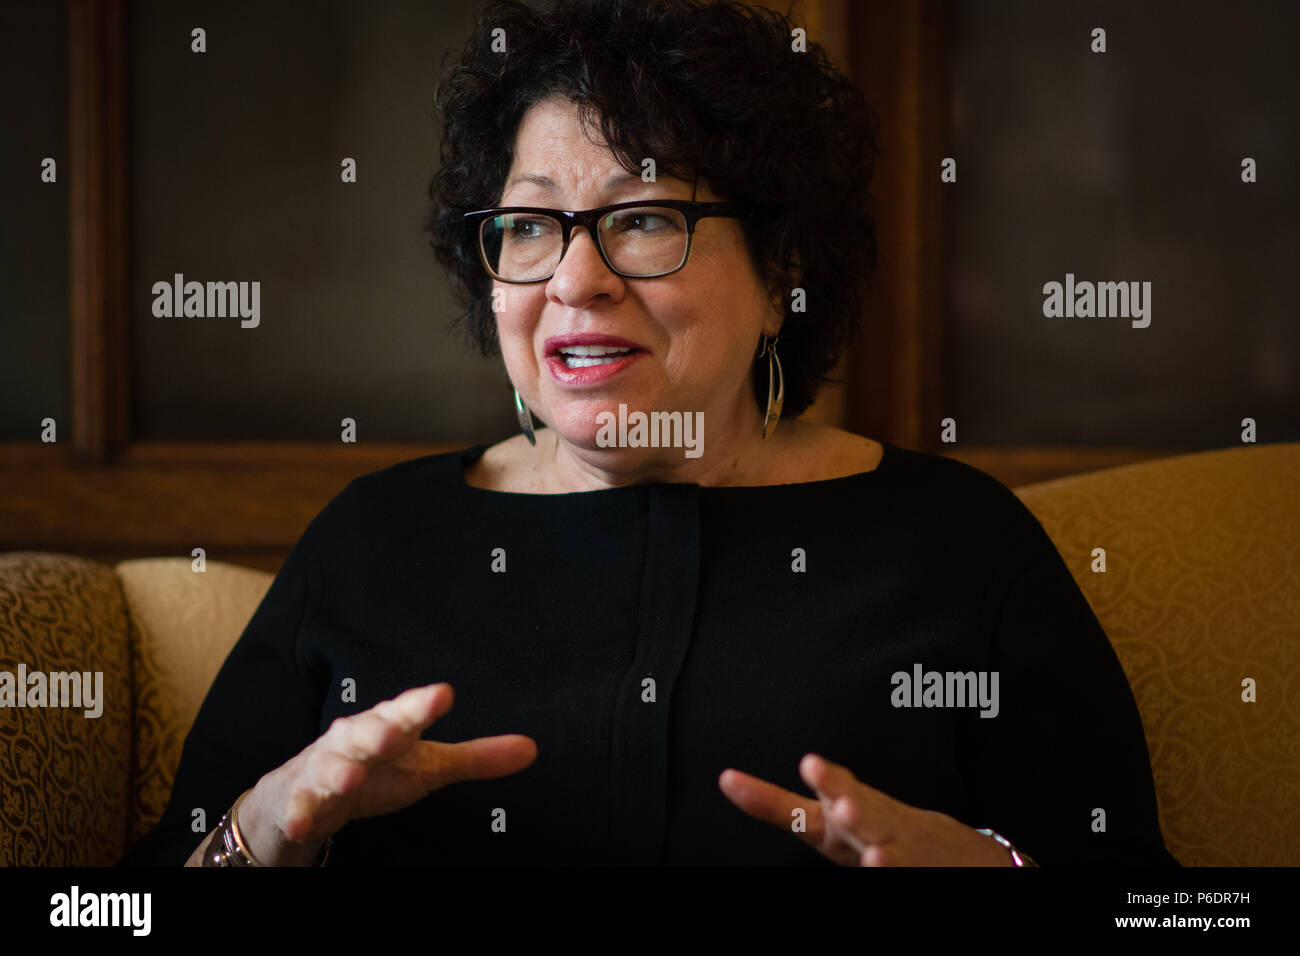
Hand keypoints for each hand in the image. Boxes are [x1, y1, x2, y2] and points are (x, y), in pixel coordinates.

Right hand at [239, 683, 536, 864]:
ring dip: (340, 772)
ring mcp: (324, 769)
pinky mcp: (301, 799)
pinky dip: (301, 814)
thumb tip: (531, 748)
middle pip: (368, 732)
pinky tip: (304, 823)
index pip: (409, 712)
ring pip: (332, 767)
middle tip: (395, 732)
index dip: (424, 704)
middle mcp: (354, 740)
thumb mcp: (428, 764)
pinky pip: (300, 807)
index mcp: (389, 726)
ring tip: (350, 777)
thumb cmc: (376, 769)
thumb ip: (476, 757)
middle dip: (380, 730)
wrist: (305, 791)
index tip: (444, 694)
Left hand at [718, 753, 1011, 865]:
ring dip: (877, 846)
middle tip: (840, 802)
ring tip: (873, 852)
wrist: (958, 853)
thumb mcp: (826, 815)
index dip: (788, 788)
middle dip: (847, 801)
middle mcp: (868, 822)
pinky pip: (903, 871)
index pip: (814, 793)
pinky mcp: (916, 868)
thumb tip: (726, 782)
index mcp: (843, 807)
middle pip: (859, 809)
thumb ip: (779, 805)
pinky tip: (883, 866)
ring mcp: (896, 846)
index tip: (764, 773)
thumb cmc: (877, 827)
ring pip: (885, 844)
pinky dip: (893, 871)